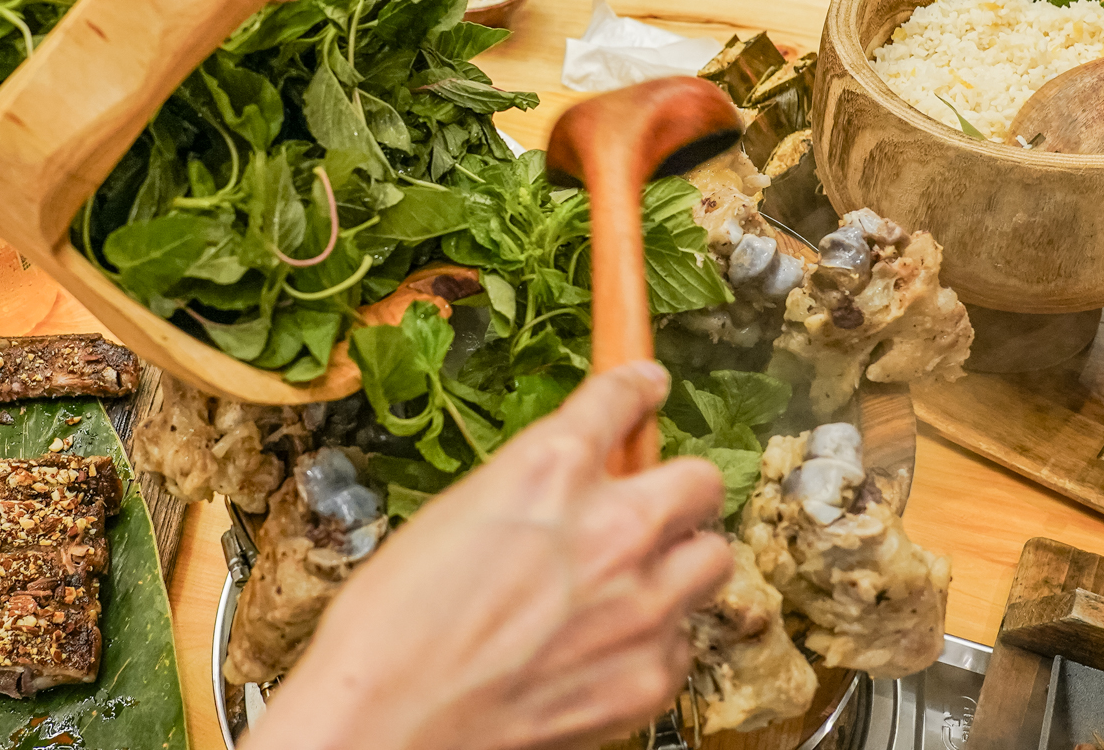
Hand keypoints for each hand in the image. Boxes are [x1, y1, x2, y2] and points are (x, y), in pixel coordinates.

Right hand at [246, 361, 731, 749]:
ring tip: (636, 581)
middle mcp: (612, 526)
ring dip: (680, 561)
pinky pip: (684, 640)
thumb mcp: (458, 512)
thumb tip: (571, 483)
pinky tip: (608, 645)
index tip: (647, 387)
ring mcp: (641, 605)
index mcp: (551, 467)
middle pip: (702, 480)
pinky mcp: (649, 676)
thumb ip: (533, 489)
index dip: (639, 387)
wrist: (389, 720)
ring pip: (713, 559)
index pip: (625, 396)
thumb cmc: (395, 623)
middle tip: (654, 502)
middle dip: (680, 487)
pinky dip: (657, 638)